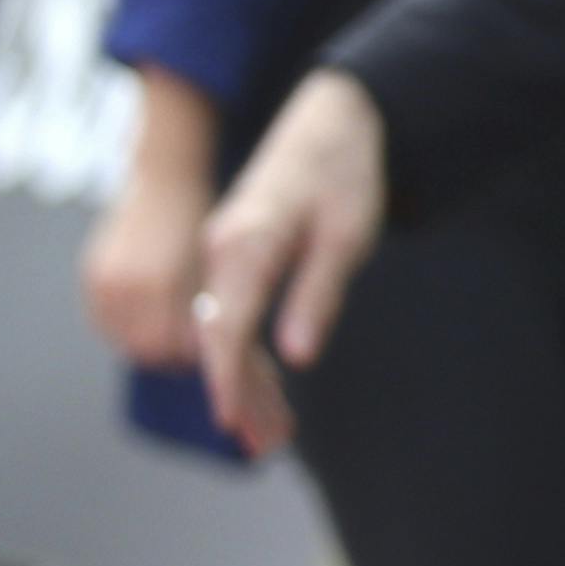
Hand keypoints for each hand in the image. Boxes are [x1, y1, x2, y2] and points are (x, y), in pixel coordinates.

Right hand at [77, 169, 208, 368]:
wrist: (164, 181)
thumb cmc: (199, 223)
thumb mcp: (209, 268)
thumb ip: (200, 312)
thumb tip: (199, 351)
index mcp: (163, 284)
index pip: (173, 347)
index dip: (191, 358)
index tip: (205, 355)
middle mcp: (128, 285)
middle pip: (145, 350)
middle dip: (167, 356)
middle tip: (187, 353)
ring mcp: (105, 281)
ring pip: (121, 340)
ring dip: (143, 346)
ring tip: (165, 338)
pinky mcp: (91, 276)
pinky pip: (101, 322)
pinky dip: (120, 330)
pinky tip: (140, 323)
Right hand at [196, 73, 388, 454]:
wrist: (332, 120)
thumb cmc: (344, 176)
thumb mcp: (346, 238)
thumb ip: (317, 296)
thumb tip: (296, 357)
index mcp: (246, 245)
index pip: (224, 326)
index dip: (226, 379)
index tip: (229, 422)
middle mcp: (221, 249)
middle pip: (218, 336)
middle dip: (238, 393)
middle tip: (264, 445)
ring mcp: (222, 251)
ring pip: (222, 328)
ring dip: (245, 379)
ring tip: (270, 431)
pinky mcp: (234, 253)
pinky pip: (229, 310)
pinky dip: (245, 351)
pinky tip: (266, 384)